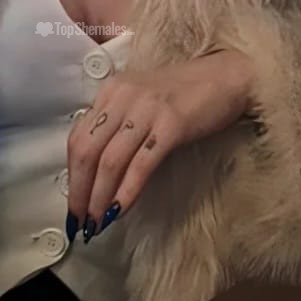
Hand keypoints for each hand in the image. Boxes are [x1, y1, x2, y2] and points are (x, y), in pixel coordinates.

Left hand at [65, 49, 253, 241]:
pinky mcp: (171, 124)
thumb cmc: (186, 94)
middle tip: (79, 223)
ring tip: (97, 224)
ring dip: (99, 198)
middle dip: (80, 192)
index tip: (73, 205)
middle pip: (87, 152)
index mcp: (111, 92)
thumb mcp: (141, 103)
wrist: (229, 76)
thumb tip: (97, 173)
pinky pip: (141, 164)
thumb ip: (119, 126)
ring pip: (110, 161)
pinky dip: (127, 192)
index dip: (71, 176)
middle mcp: (122, 97)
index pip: (78, 139)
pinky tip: (120, 211)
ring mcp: (146, 110)